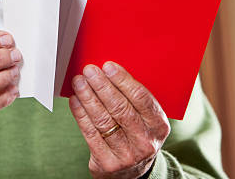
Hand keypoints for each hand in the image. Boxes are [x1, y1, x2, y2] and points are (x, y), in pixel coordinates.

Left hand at [69, 61, 169, 178]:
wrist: (132, 172)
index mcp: (159, 125)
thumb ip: (132, 98)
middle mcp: (145, 141)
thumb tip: (108, 72)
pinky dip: (80, 114)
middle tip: (89, 71)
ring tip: (79, 82)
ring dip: (88, 97)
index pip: (141, 98)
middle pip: (120, 108)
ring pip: (103, 120)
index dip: (122, 80)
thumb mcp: (145, 118)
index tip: (108, 66)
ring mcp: (127, 154)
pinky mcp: (108, 162)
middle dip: (102, 86)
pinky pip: (90, 133)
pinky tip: (75, 100)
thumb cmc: (136, 134)